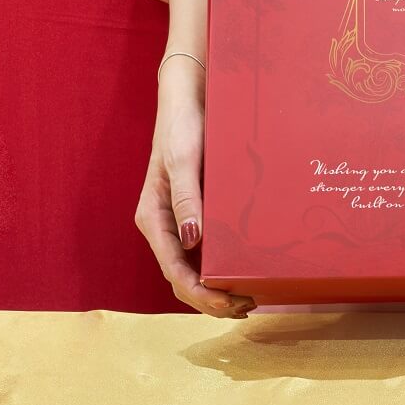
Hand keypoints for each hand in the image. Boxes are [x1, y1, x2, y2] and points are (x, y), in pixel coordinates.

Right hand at [134, 62, 255, 318]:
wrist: (191, 98)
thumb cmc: (182, 126)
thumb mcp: (183, 159)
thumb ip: (186, 198)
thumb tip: (193, 240)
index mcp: (153, 219)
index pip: (174, 271)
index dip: (200, 294)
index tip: (228, 303)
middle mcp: (166, 226)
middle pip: (184, 277)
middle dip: (211, 299)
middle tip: (248, 306)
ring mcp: (182, 221)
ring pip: (196, 268)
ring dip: (219, 287)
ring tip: (251, 297)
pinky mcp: (199, 212)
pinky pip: (209, 249)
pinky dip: (226, 266)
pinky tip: (248, 270)